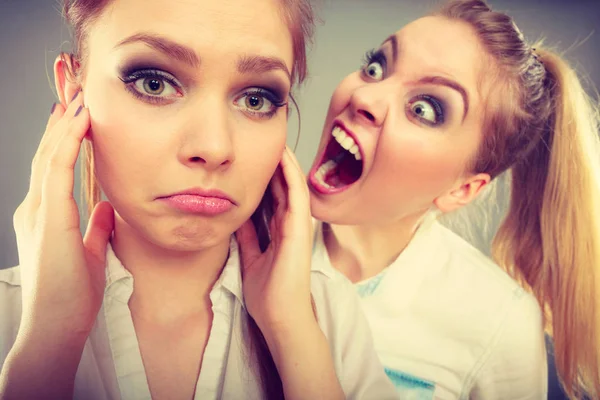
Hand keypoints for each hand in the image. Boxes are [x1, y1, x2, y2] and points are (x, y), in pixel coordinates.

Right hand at [12, 93, 113, 341]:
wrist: (56, 327)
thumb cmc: (71, 296)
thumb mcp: (87, 252)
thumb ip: (94, 228)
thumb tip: (106, 207)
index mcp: (46, 215)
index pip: (54, 165)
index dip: (65, 136)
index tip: (77, 112)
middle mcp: (36, 208)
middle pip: (47, 152)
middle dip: (61, 118)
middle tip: (73, 87)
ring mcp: (38, 211)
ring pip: (48, 154)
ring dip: (64, 122)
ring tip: (78, 92)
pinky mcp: (48, 218)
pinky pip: (57, 170)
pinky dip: (67, 142)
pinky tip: (78, 121)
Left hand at [236, 146, 313, 331]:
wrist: (280, 316)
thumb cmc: (269, 294)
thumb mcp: (250, 258)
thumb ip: (247, 237)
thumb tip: (236, 219)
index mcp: (279, 231)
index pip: (272, 196)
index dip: (265, 175)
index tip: (253, 156)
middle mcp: (291, 225)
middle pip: (282, 186)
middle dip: (274, 163)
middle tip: (264, 139)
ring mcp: (298, 226)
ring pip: (292, 185)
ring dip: (285, 162)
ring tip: (275, 139)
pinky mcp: (300, 229)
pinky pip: (296, 195)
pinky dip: (291, 174)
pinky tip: (283, 157)